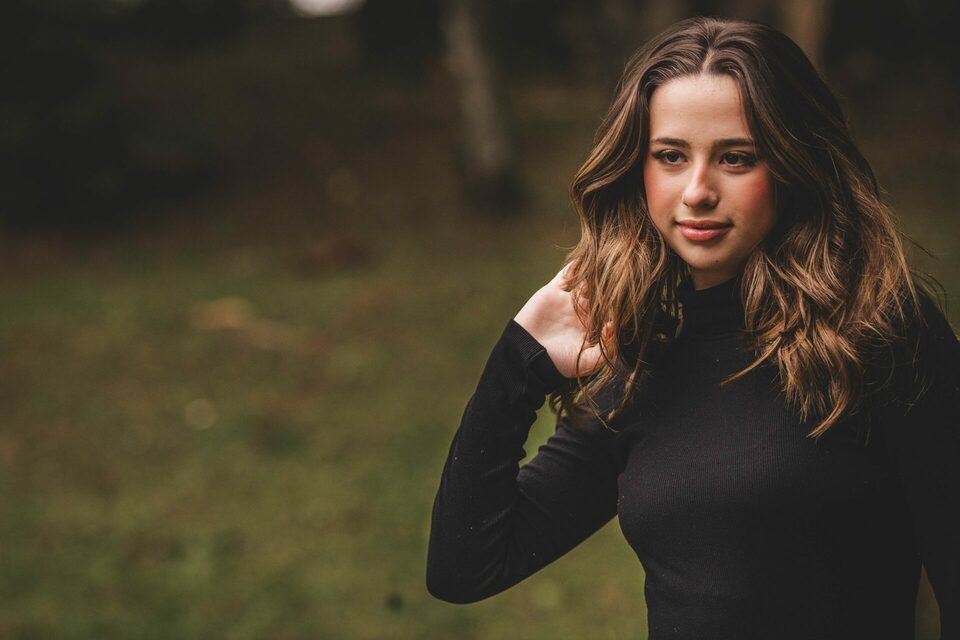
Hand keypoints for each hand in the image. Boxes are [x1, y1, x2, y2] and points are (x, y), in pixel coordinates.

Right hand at [514, 262, 612, 378]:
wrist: (528, 355)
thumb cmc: (559, 363)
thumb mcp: (588, 362)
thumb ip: (606, 349)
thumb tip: (614, 325)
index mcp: (592, 328)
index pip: (610, 311)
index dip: (620, 305)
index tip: (629, 298)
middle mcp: (582, 313)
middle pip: (600, 294)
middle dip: (610, 285)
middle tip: (623, 273)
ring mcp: (567, 301)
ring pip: (585, 282)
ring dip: (595, 273)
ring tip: (606, 261)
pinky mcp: (552, 292)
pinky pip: (566, 276)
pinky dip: (574, 267)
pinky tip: (584, 259)